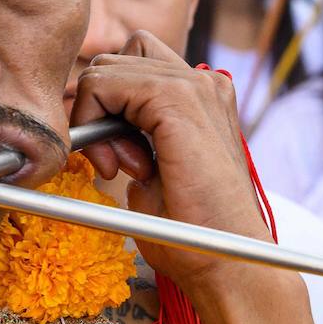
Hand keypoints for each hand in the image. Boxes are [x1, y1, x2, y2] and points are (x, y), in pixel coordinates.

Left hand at [70, 31, 274, 293]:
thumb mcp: (153, 171)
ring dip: (95, 116)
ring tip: (121, 168)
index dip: (107, 107)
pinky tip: (117, 166)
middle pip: (115, 59)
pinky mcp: (178, 98)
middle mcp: (203, 81)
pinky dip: (93, 121)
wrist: (231, 264)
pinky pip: (103, 82)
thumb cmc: (191, 232)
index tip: (114, 161)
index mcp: (201, 95)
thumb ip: (130, 136)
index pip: (132, 67)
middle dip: (98, 107)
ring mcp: (195, 84)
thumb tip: (91, 121)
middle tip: (114, 164)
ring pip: (105, 67)